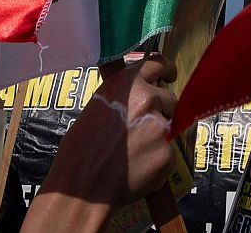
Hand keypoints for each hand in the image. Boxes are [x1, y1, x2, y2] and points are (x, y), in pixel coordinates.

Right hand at [23, 55, 177, 232]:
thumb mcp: (98, 106)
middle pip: (170, 99)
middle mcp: (148, 99)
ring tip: (133, 153)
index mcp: (127, 83)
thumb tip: (141, 94)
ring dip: (158, 137)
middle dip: (160, 111)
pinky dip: (158, 162)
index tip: (169, 74)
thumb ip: (124, 97)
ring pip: (170, 127)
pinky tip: (136, 170)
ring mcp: (160, 127)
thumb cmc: (80, 149)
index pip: (157, 63)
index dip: (166, 69)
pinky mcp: (168, 154)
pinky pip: (169, 154)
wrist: (82, 187)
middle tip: (141, 129)